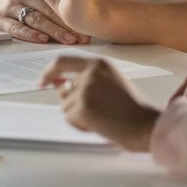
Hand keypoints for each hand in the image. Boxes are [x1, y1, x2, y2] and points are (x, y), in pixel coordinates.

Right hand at [0, 0, 88, 44]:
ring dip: (54, 31)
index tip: (87, 25)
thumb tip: (78, 9)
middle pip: (49, 10)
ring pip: (36, 19)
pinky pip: (16, 28)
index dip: (72, 13)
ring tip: (70, 39)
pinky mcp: (0, 20)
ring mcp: (11, 8)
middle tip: (83, 36)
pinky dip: (30, 34)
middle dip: (68, 24)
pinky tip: (42, 39)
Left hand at [40, 56, 159, 151]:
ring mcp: (85, 89)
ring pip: (65, 106)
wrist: (143, 124)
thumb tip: (56, 84)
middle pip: (63, 89)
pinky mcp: (82, 106)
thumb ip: (85, 80)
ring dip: (78, 116)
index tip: (43, 81)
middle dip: (71, 103)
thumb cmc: (130, 107)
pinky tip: (99, 125)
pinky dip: (80, 125)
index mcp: (99, 63)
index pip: (63, 61)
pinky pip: (69, 118)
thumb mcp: (110, 83)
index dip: (50, 72)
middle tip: (91, 113)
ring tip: (101, 118)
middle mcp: (90, 72)